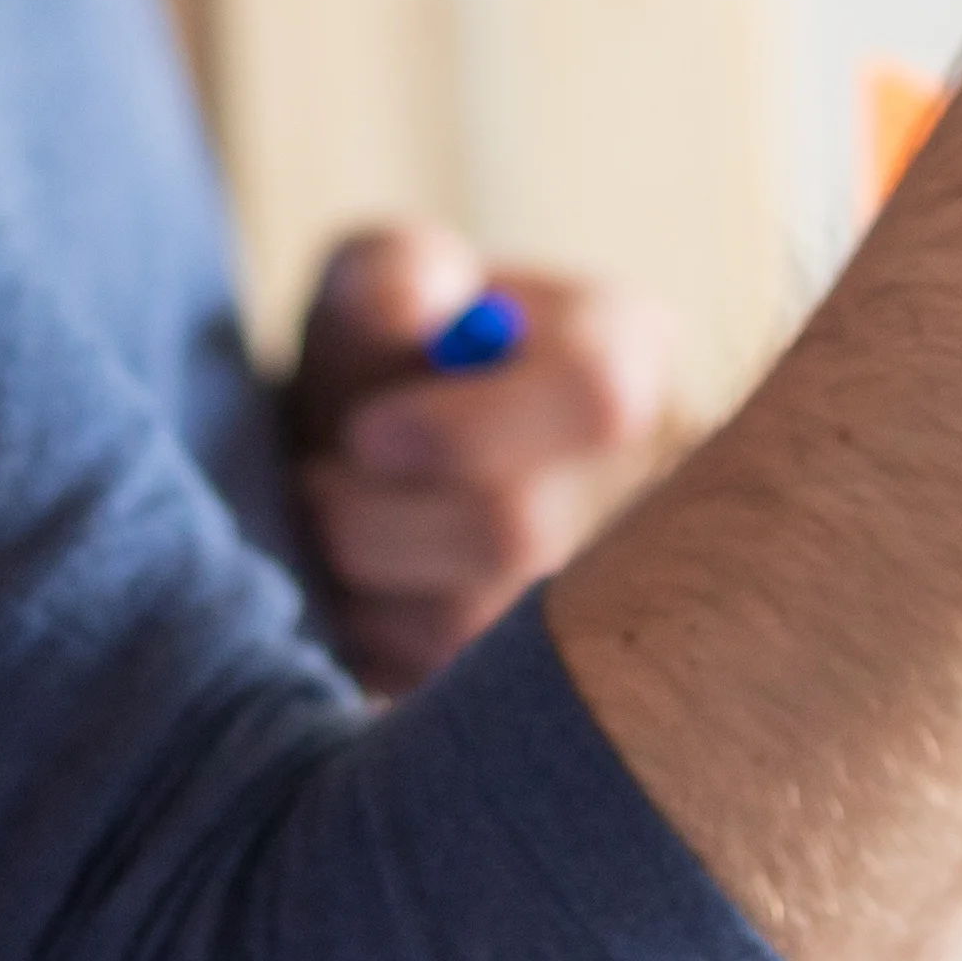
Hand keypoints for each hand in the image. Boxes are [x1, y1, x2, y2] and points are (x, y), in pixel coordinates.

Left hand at [284, 222, 682, 694]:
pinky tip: (362, 590)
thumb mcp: (381, 276)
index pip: (597, 396)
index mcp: (624, 354)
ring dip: (363, 580)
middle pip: (518, 534)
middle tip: (315, 486)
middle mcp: (646, 481)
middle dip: (379, 518)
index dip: (467, 428)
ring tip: (333, 527)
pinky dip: (370, 639)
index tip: (367, 434)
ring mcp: (606, 597)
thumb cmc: (386, 351)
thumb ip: (394, 271)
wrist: (367, 462)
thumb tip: (409, 313)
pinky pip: (439, 687)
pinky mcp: (544, 689)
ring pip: (470, 627)